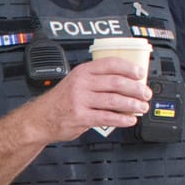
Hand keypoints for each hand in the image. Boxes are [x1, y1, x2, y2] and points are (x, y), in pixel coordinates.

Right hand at [34, 64, 151, 142]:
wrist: (39, 119)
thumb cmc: (59, 102)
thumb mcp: (75, 83)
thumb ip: (95, 82)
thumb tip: (124, 85)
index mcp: (82, 72)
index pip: (111, 64)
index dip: (129, 68)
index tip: (141, 73)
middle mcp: (82, 84)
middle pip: (117, 82)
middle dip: (136, 89)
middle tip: (145, 93)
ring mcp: (81, 100)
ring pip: (115, 100)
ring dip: (133, 104)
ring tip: (141, 107)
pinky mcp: (81, 117)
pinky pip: (107, 117)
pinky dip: (122, 119)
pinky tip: (130, 120)